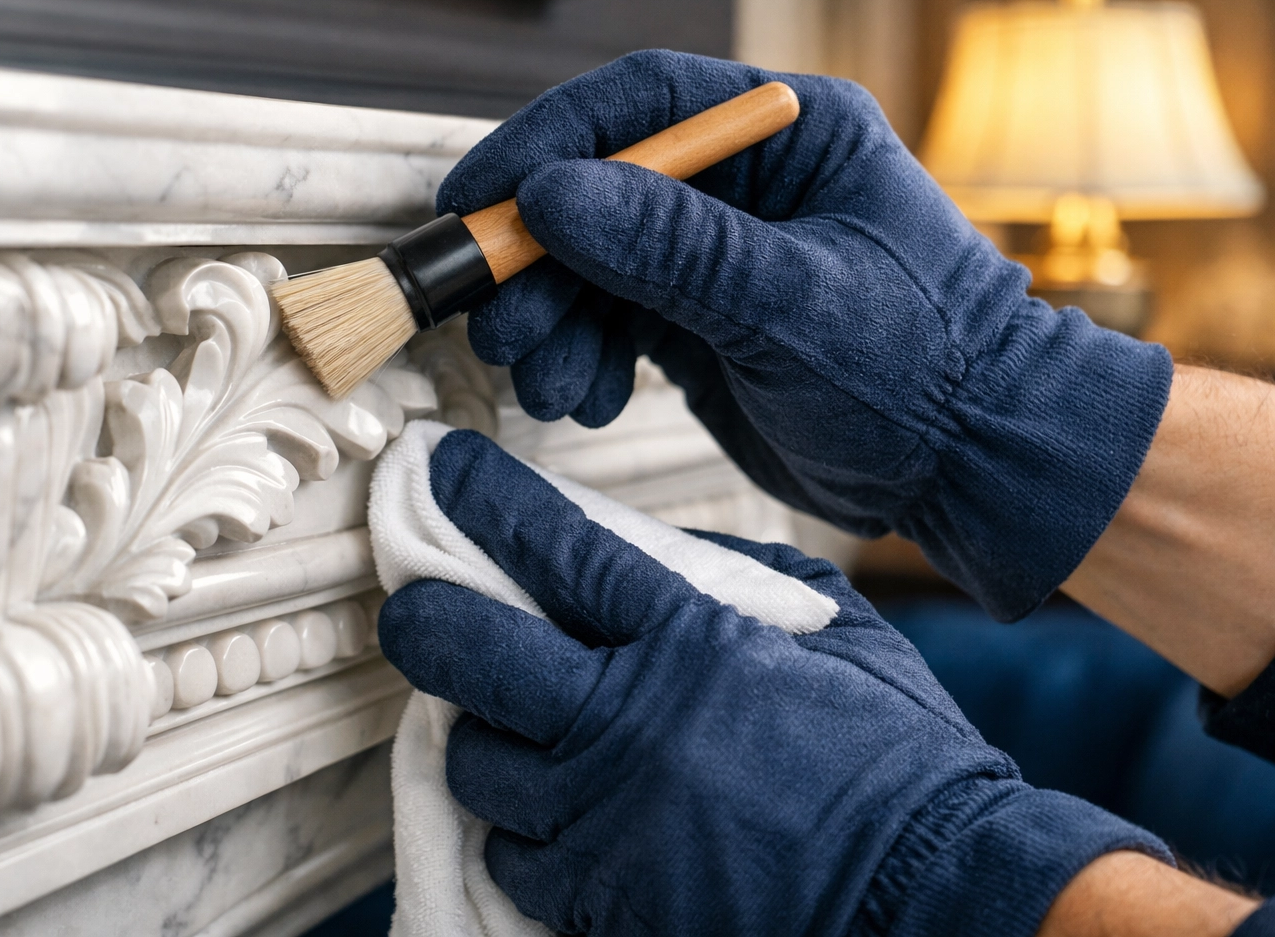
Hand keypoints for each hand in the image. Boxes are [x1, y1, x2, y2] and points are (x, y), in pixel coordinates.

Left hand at [379, 429, 1167, 936]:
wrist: (937, 888)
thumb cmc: (892, 746)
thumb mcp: (827, 620)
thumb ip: (725, 574)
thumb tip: (633, 549)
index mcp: (685, 636)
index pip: (548, 545)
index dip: (479, 498)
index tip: (440, 468)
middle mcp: (624, 722)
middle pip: (464, 651)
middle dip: (425, 617)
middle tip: (424, 608)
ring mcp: (603, 818)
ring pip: (475, 761)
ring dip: (482, 734)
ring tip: (516, 723)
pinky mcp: (602, 899)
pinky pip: (512, 854)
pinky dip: (520, 828)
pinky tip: (554, 809)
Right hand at [439, 50, 1172, 619]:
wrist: (971, 467)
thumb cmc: (925, 370)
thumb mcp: (792, 304)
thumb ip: (672, 247)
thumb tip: (550, 194)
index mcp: (789, 134)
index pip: (641, 106)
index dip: (545, 146)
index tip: (475, 199)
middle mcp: (746, 185)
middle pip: (599, 192)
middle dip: (538, 262)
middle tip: (500, 325)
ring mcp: (719, 256)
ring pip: (593, 264)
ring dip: (553, 323)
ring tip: (548, 383)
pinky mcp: (702, 322)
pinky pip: (611, 322)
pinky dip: (584, 359)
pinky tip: (589, 400)